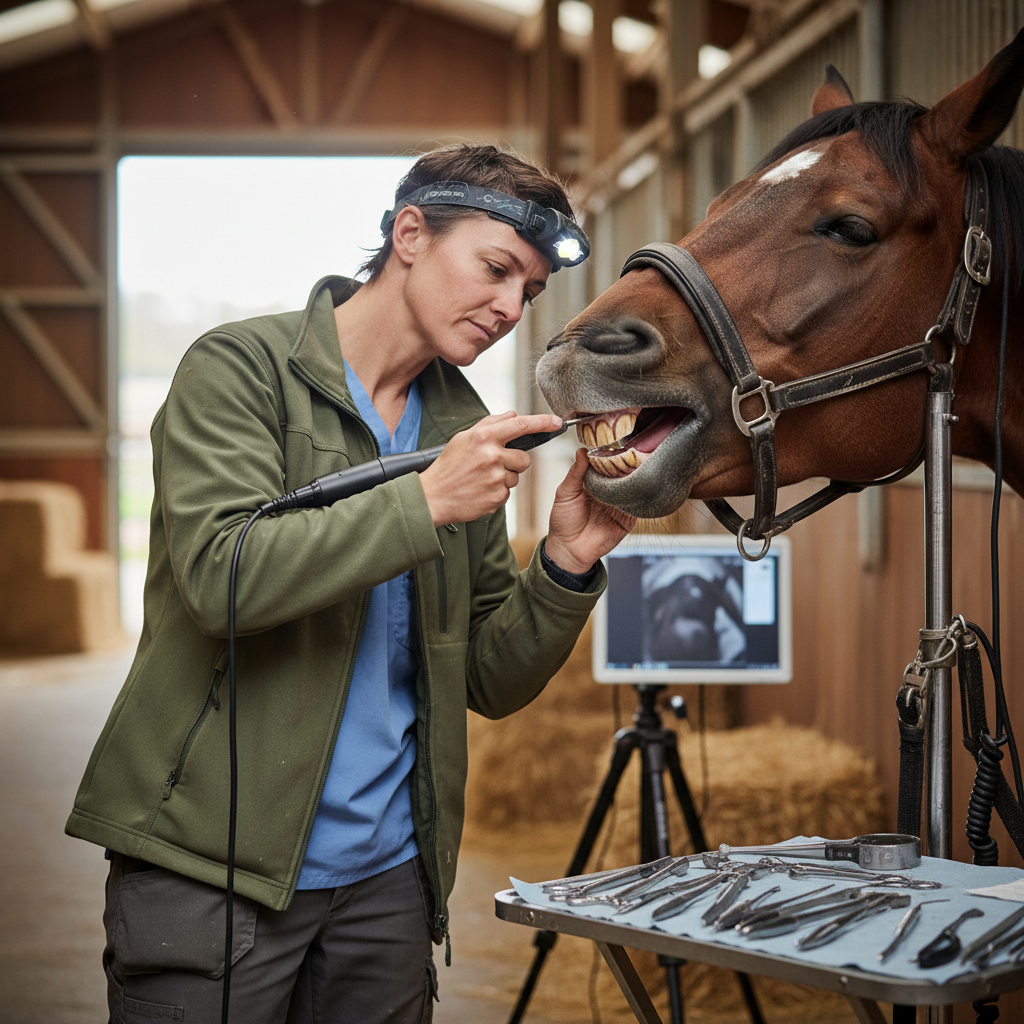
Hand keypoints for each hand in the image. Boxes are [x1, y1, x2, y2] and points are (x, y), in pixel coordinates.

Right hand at [420, 411, 562, 525]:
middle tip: (492, 465)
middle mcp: (492, 456)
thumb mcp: (464, 438)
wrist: (432, 497)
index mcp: (484, 438)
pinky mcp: (497, 498)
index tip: (558, 422)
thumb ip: (490, 424)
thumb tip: (512, 414)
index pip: (521, 425)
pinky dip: (496, 492)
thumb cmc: (448, 466)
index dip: (543, 422)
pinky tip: (480, 490)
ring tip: (481, 479)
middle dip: (515, 462)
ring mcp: (496, 478)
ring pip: (515, 477)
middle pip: (524, 459)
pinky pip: (507, 493)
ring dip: (504, 478)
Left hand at [544, 448, 635, 573]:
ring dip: (636, 478)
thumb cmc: (563, 521)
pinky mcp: (628, 518)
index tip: (617, 444)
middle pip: (622, 474)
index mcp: (593, 483)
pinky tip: (640, 487)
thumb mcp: (565, 493)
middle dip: (627, 464)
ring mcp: (620, 504)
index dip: (611, 455)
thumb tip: (582, 450)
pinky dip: (639, 496)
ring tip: (639, 467)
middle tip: (633, 453)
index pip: (606, 464)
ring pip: (632, 487)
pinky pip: (637, 505)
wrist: (569, 550)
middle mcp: (608, 491)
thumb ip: (576, 473)